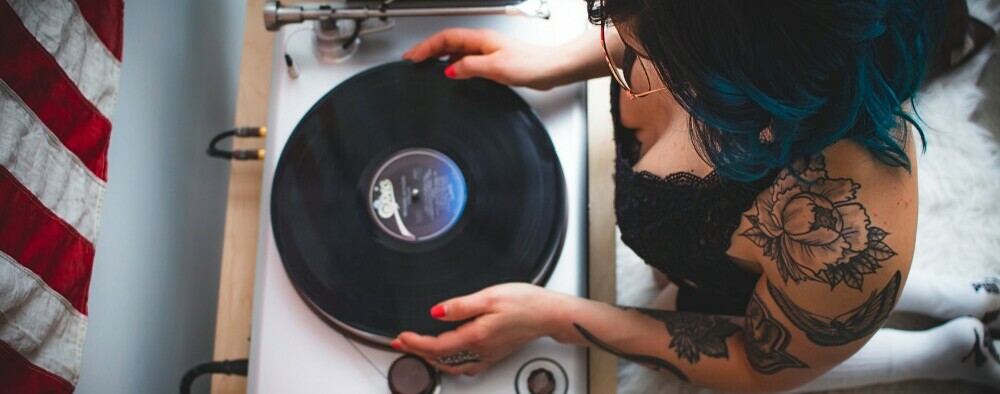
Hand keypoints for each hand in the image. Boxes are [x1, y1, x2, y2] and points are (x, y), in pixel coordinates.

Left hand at [392, 283, 564, 375]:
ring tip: (419, 348)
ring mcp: (488, 356)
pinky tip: (448, 356)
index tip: (401, 337)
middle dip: (418, 352)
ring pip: (452, 365)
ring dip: (432, 359)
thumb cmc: (525, 303)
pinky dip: (450, 362)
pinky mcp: (494, 355)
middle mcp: (480, 351)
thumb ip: (460, 306)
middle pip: (441, 359)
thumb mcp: (490, 296)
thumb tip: (436, 312)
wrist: (549, 314)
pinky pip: (466, 366)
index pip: (436, 346)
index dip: (415, 343)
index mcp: (476, 336)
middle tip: (402, 343)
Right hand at [402, 28, 568, 89]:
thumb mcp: (495, 67)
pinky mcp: (493, 61)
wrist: (551, 69)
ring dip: (438, 57)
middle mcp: (482, 42)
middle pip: (447, 42)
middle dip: (427, 50)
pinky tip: (451, 74)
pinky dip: (452, 65)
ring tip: (425, 67)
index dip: (426, 47)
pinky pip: (465, 59)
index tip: (413, 57)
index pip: (445, 38)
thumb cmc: (530, 64)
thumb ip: (470, 67)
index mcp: (480, 39)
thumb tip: (449, 70)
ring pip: (456, 50)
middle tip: (412, 61)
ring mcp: (487, 51)